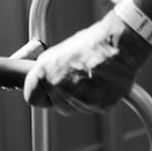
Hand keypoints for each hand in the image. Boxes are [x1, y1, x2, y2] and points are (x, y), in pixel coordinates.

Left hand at [23, 12, 151, 113]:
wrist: (119, 46)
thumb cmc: (93, 44)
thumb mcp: (60, 52)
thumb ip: (49, 70)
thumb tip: (45, 79)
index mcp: (45, 73)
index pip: (31, 97)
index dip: (39, 94)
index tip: (44, 91)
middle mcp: (60, 88)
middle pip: (57, 105)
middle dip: (64, 96)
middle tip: (75, 79)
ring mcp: (80, 100)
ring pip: (77, 107)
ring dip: (82, 97)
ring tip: (92, 76)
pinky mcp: (99, 107)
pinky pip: (94, 107)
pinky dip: (98, 98)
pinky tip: (103, 82)